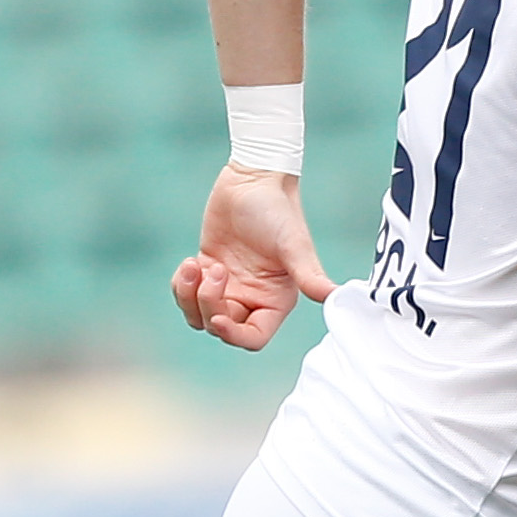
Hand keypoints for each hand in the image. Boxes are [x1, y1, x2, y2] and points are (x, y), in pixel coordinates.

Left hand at [172, 166, 332, 350]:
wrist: (253, 178)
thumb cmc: (278, 209)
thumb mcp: (294, 244)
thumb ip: (310, 275)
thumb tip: (335, 296)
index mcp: (275, 299)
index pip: (253, 338)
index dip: (234, 335)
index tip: (217, 318)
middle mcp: (252, 297)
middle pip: (221, 327)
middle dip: (208, 305)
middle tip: (213, 270)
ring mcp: (228, 286)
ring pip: (198, 316)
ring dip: (189, 297)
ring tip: (193, 266)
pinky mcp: (207, 270)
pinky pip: (185, 295)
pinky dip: (181, 285)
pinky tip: (190, 262)